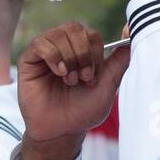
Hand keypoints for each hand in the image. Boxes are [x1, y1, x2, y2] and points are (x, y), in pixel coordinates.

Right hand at [16, 21, 129, 159]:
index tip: (92, 78)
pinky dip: (53, 57)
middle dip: (83, 53)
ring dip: (69, 58)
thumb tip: (130, 28)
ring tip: (69, 80)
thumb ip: (121, 56)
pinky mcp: (28, 60)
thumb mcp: (109, 82)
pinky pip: (40, 44)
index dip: (95, 53)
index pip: (90, 33)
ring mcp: (45, 52)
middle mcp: (63, 47)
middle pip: (75, 28)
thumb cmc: (83, 110)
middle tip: (83, 78)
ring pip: (58, 34)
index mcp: (81, 50)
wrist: (61, 131)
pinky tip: (59, 73)